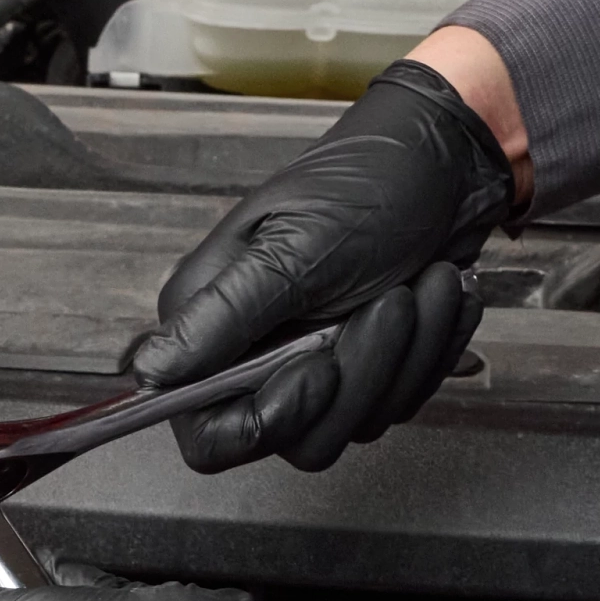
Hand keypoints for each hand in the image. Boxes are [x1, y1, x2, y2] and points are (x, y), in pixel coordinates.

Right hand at [123, 47, 520, 475]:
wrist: (447, 164)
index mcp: (210, 326)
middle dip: (360, 374)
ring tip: (421, 288)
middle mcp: (251, 356)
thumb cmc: (369, 183)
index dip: (263, 426)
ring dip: (405, 359)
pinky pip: (394, 406)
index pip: (208, 434)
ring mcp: (309, 367)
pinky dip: (429, 355)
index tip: (319, 374)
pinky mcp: (362, 370)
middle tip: (392, 302)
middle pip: (294, 437)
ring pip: (352, 425)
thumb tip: (152, 371)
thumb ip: (220, 319)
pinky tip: (436, 298)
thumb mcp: (292, 249)